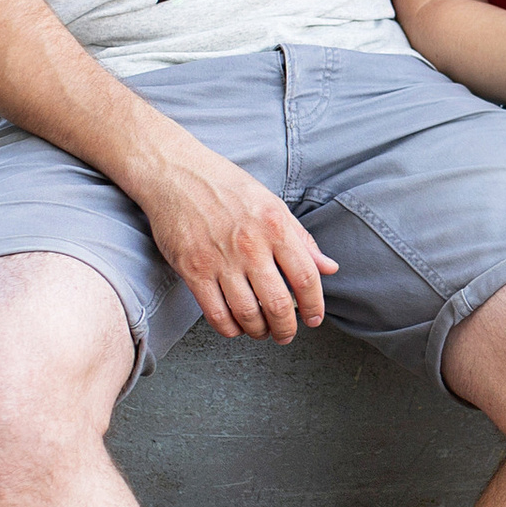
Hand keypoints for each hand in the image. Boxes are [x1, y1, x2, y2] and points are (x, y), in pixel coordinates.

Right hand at [126, 127, 337, 341]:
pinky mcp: (192, 269)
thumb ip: (302, 239)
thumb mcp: (273, 204)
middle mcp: (250, 245)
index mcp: (275, 226)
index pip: (306, 278)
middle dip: (287, 328)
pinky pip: (215, 314)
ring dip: (259, 332)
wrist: (175, 173)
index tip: (313, 318)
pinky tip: (236, 326)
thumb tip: (330, 268)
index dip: (314, 306)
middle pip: (278, 304)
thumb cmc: (227, 186)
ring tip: (262, 332)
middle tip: (286, 334)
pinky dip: (230, 329)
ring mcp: (219, 259)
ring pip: (247, 314)